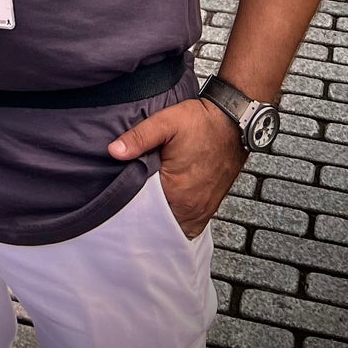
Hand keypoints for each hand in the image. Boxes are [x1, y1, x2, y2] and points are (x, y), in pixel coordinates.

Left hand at [107, 97, 245, 237]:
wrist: (232, 121)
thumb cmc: (200, 122)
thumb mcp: (165, 122)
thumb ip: (138, 138)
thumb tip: (114, 151)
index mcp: (177, 192)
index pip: (145, 213)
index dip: (130, 206)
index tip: (120, 197)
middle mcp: (192, 208)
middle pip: (160, 224)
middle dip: (145, 216)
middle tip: (130, 201)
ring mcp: (204, 210)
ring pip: (176, 226)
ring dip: (162, 218)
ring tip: (147, 204)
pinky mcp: (211, 206)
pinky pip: (190, 223)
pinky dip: (177, 218)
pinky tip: (166, 205)